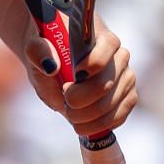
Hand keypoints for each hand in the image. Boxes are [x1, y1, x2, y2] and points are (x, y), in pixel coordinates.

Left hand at [22, 18, 136, 138]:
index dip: (92, 64)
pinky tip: (82, 125)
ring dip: (87, 116)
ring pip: (111, 103)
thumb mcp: (35, 48)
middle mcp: (120, 57)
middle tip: (65, 101)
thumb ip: (38, 50)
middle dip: (81, 98)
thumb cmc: (47, 53)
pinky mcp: (127, 98)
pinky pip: (118, 116)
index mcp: (101, 38)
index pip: (107, 47)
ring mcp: (127, 78)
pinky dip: (98, 126)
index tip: (71, 79)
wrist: (54, 65)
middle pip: (106, 82)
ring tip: (70, 114)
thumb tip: (52, 66)